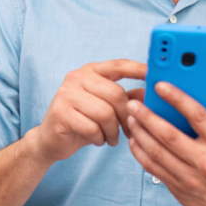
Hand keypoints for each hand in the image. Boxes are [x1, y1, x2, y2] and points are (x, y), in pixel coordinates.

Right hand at [28, 59, 146, 163]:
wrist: (50, 140)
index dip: (138, 69)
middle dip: (126, 116)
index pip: (118, 65)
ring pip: (105, 113)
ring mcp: (66, 93)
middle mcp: (76, 77)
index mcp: (90, 71)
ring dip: (113, 131)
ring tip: (112, 139)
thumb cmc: (83, 122)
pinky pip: (92, 127)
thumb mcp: (107, 108)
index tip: (155, 75)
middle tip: (129, 131)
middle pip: (115, 93)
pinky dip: (99, 138)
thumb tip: (152, 95)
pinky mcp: (60, 112)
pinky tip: (98, 140)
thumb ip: (127, 99)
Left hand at [125, 83, 205, 205]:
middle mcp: (205, 161)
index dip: (177, 98)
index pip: (198, 116)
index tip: (160, 85)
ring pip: (157, 152)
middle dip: (148, 117)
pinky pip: (152, 168)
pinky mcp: (177, 187)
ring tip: (130, 118)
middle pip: (170, 135)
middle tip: (133, 103)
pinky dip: (139, 152)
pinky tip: (134, 139)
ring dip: (140, 133)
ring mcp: (190, 177)